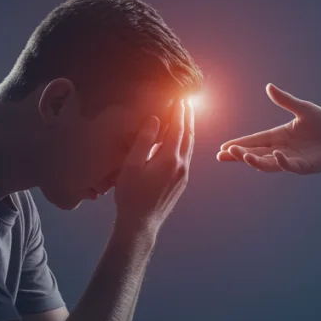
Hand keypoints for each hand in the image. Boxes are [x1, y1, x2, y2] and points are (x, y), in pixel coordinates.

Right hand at [114, 98, 194, 233]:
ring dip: (188, 129)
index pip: (177, 128)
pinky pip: (187, 155)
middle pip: (188, 135)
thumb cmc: (131, 195)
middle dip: (187, 116)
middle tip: (187, 101)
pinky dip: (186, 142)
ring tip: (186, 116)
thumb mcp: (131, 165)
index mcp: (169, 158)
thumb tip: (155, 120)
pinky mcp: (182, 181)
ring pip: (189, 145)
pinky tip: (181, 140)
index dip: (178, 111)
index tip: (180, 97)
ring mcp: (183, 174)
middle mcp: (181, 165)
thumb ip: (144, 141)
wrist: (141, 224)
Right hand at [216, 83, 320, 174]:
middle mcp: (282, 149)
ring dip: (256, 161)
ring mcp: (293, 159)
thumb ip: (286, 100)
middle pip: (256, 154)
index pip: (255, 141)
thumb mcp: (304, 109)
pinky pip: (291, 166)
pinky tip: (277, 154)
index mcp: (279, 136)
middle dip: (240, 155)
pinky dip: (283, 162)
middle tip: (225, 154)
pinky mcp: (306, 166)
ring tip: (244, 155)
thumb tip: (269, 87)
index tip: (223, 148)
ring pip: (269, 164)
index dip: (239, 144)